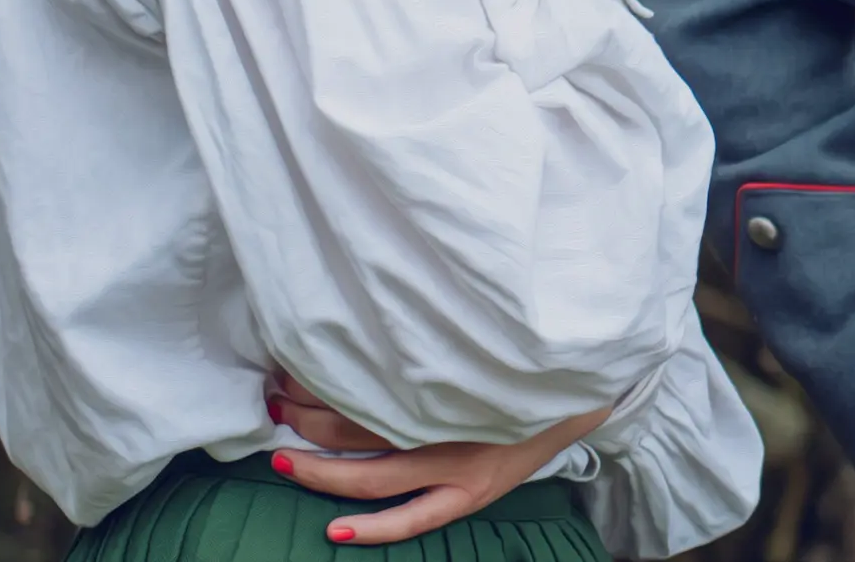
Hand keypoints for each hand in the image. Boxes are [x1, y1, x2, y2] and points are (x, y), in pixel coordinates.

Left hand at [265, 370, 609, 546]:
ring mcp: (461, 464)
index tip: (286, 365)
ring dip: (322, 469)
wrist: (580, 392)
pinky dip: (374, 527)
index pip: (365, 377)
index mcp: (443, 376)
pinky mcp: (471, 494)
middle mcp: (449, 419)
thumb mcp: (471, 340)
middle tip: (273, 404)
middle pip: (361, 423)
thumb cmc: (515, 362)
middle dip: (309, 416)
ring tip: (283, 461)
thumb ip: (423, 341)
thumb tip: (360, 325)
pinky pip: (416, 518)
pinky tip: (335, 530)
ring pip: (376, 475)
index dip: (320, 376)